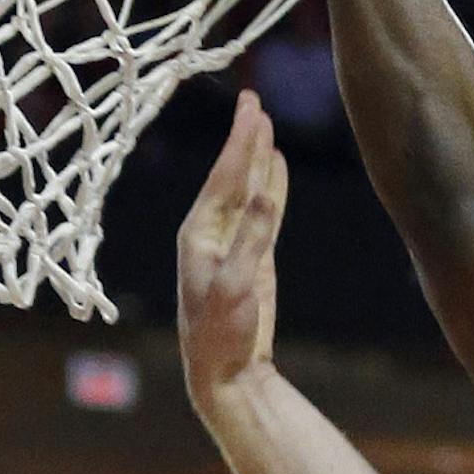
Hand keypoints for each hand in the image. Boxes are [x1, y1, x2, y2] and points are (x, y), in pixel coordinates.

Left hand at [178, 90, 288, 410]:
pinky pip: (261, 212)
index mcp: (199, 234)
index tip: (252, 107)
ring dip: (256, 159)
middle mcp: (210, 232)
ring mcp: (230, 243)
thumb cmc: (220, 334)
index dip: (240, 142)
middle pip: (232, 175)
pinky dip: (269, 187)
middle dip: (244, 139)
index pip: (224, 177)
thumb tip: (262, 195)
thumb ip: (250, 239)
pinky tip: (274, 169)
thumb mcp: (235, 286)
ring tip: (264, 125)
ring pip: (247, 190)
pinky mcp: (250, 258)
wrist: (224, 373)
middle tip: (254, 100)